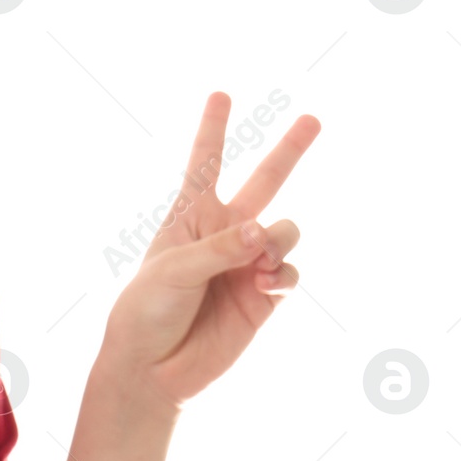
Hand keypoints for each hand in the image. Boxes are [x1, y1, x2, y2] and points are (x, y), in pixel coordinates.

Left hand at [99, 93, 318, 412]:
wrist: (154, 367)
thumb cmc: (147, 311)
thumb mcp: (173, 270)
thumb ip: (221, 247)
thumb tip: (266, 232)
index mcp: (190, 217)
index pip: (206, 164)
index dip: (214, 128)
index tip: (221, 94)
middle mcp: (224, 234)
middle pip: (265, 182)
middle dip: (290, 150)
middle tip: (313, 119)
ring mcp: (247, 263)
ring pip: (286, 231)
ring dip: (279, 240)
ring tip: (258, 264)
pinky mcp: (263, 296)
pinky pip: (289, 273)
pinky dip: (283, 274)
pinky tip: (265, 283)